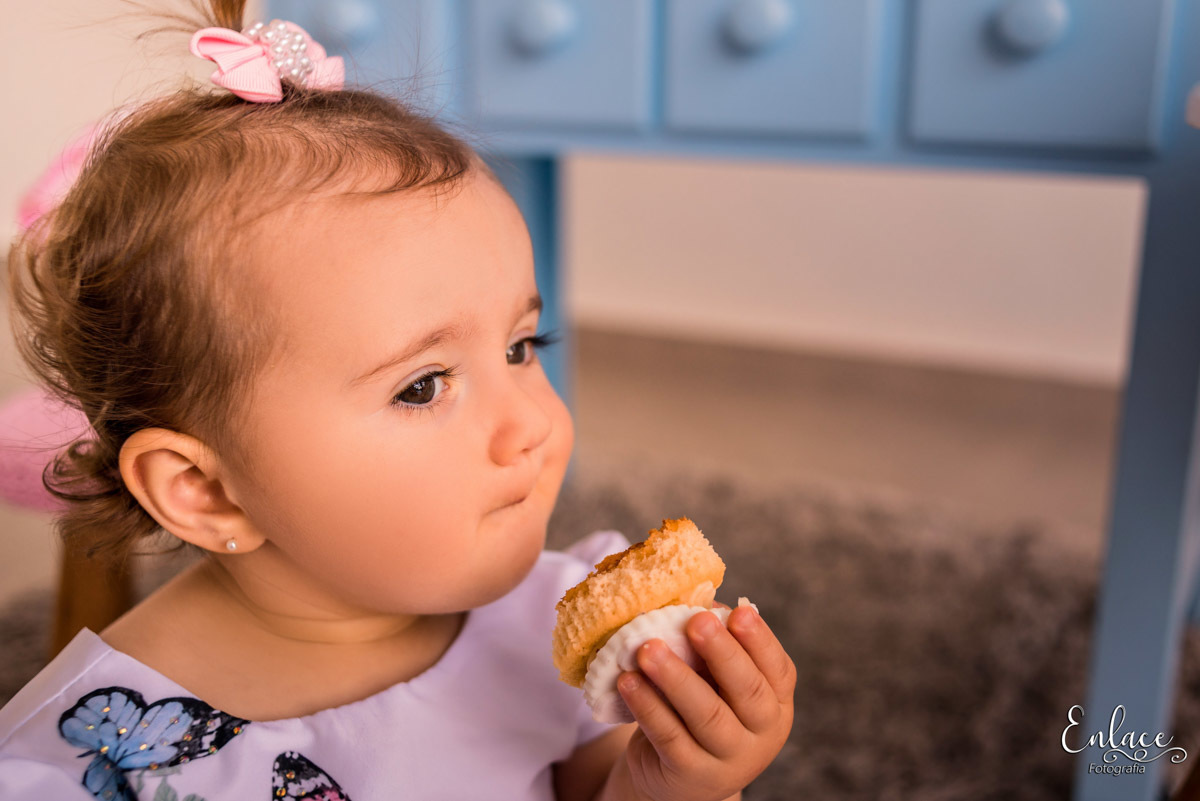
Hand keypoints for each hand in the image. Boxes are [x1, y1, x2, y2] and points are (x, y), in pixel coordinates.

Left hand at [614, 605, 795, 800]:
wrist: (680, 775)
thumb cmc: (703, 706)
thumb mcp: (717, 680)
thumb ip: (712, 645)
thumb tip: (693, 600)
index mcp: (776, 701)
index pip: (777, 668)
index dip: (760, 640)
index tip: (739, 613)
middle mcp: (762, 733)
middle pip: (747, 691)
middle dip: (722, 652)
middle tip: (696, 620)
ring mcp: (729, 760)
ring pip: (706, 715)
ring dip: (675, 677)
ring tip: (647, 648)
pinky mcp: (690, 775)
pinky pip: (669, 737)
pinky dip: (647, 706)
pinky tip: (628, 681)